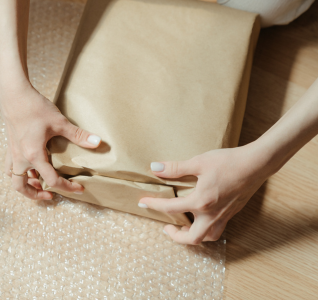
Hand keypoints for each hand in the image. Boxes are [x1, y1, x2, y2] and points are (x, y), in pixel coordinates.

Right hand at [0, 80, 100, 199]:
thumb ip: (78, 135)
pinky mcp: (10, 145)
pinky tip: (28, 167)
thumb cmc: (35, 107)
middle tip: (50, 196)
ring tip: (37, 184)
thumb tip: (97, 142)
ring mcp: (13, 152)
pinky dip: (17, 172)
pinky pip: (9, 166)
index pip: (51, 180)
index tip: (79, 188)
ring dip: (24, 186)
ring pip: (13, 179)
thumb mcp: (59, 122)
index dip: (67, 187)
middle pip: (22, 187)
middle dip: (36, 195)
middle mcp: (21, 158)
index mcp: (34, 155)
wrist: (14, 94)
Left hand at [138, 142, 275, 243]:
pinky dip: (206, 229)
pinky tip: (202, 217)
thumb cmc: (228, 162)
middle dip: (176, 237)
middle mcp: (212, 214)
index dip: (154, 205)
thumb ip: (175, 168)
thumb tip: (155, 168)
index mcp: (201, 202)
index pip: (171, 208)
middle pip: (192, 238)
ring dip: (193, 236)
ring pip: (207, 237)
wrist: (256, 164)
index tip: (143, 203)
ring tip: (184, 227)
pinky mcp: (232, 212)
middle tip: (166, 227)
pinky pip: (217, 229)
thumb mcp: (198, 162)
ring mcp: (224, 215)